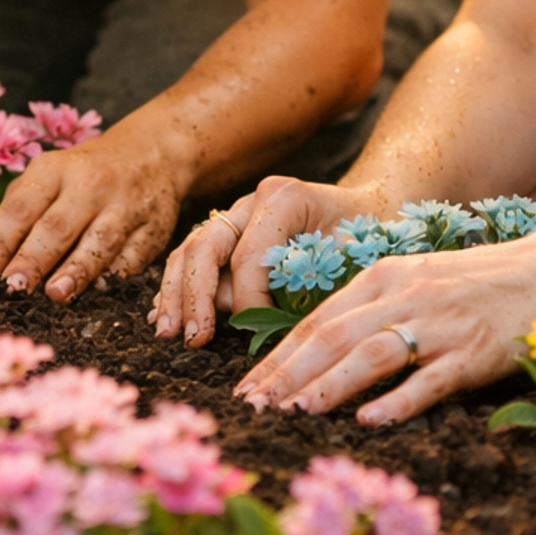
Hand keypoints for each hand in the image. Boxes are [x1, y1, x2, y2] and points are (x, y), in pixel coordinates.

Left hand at [0, 118, 190, 300]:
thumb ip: (19, 212)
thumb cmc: (85, 174)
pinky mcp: (153, 229)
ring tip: (55, 294)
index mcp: (55, 170)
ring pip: (99, 241)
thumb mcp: (49, 176)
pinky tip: (100, 289)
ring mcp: (125, 206)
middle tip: (12, 287)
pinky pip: (132, 256)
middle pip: (58, 226)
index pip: (20, 208)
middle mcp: (91, 184)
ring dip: (76, 270)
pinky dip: (115, 275)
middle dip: (33, 259)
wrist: (153, 153)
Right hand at [151, 174, 381, 347]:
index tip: (250, 332)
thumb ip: (311, 279)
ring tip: (167, 331)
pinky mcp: (228, 232)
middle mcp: (250, 201)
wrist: (370, 209)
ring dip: (176, 294)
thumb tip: (263, 321)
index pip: (248, 255)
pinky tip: (166, 316)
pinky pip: (193, 258)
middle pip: (205, 247)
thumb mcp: (353, 253)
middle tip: (190, 337)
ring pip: (190, 251)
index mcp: (282, 197)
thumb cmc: (366, 234)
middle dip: (194, 296)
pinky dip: (179, 288)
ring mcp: (235, 215)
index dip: (245, 298)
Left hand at [233, 231, 535, 424]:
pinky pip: (429, 380)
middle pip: (332, 337)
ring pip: (372, 354)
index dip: (276, 356)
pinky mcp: (474, 353)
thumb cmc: (477, 283)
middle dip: (286, 374)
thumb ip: (370, 308)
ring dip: (329, 385)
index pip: (316, 320)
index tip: (245, 389)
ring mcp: (440, 324)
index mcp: (384, 277)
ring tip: (294, 413)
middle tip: (251, 408)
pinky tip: (368, 421)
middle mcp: (405, 296)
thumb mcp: (415, 281)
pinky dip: (397, 400)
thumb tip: (314, 350)